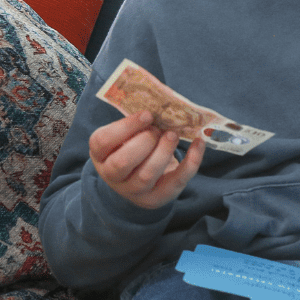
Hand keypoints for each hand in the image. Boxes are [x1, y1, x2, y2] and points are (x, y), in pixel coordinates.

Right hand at [89, 110, 204, 209]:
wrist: (139, 182)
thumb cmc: (133, 148)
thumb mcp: (127, 136)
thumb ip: (138, 123)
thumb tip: (162, 102)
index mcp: (101, 155)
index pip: (103, 141)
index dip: (126, 126)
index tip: (147, 114)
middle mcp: (112, 176)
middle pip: (122, 162)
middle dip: (144, 141)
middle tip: (158, 130)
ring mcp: (134, 190)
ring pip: (147, 175)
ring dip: (163, 151)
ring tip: (173, 135)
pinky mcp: (158, 197)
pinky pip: (176, 181)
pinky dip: (191, 161)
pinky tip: (198, 143)